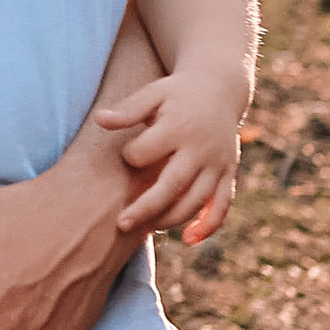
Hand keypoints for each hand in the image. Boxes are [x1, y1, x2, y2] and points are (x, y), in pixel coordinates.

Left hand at [97, 71, 243, 241]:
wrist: (220, 88)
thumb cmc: (177, 93)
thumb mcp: (154, 93)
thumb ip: (128, 109)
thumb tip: (99, 120)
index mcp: (178, 127)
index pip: (147, 152)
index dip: (132, 156)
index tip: (126, 156)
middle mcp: (200, 149)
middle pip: (173, 185)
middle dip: (146, 207)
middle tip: (121, 224)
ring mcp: (217, 164)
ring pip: (197, 200)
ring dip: (172, 219)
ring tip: (146, 229)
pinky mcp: (229, 173)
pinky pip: (222, 205)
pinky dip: (208, 226)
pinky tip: (187, 240)